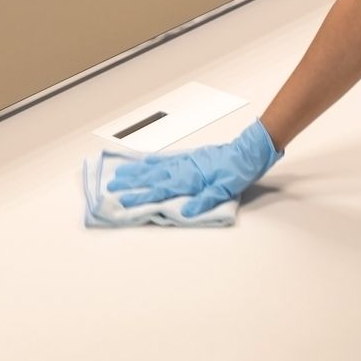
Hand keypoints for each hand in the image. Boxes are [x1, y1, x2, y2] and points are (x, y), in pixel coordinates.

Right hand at [106, 120, 280, 216]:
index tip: (122, 201)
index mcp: (190, 179)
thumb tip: (187, 211)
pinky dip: (153, 160)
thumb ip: (206, 199)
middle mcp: (184, 168)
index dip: (141, 196)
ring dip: (137, 171)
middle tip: (111, 186)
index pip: (160, 190)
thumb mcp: (227, 189)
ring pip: (156, 167)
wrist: (249, 149)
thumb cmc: (240, 169)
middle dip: (130, 182)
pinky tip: (145, 162)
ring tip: (119, 173)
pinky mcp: (190, 157)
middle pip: (152, 177)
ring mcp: (186, 161)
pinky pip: (167, 159)